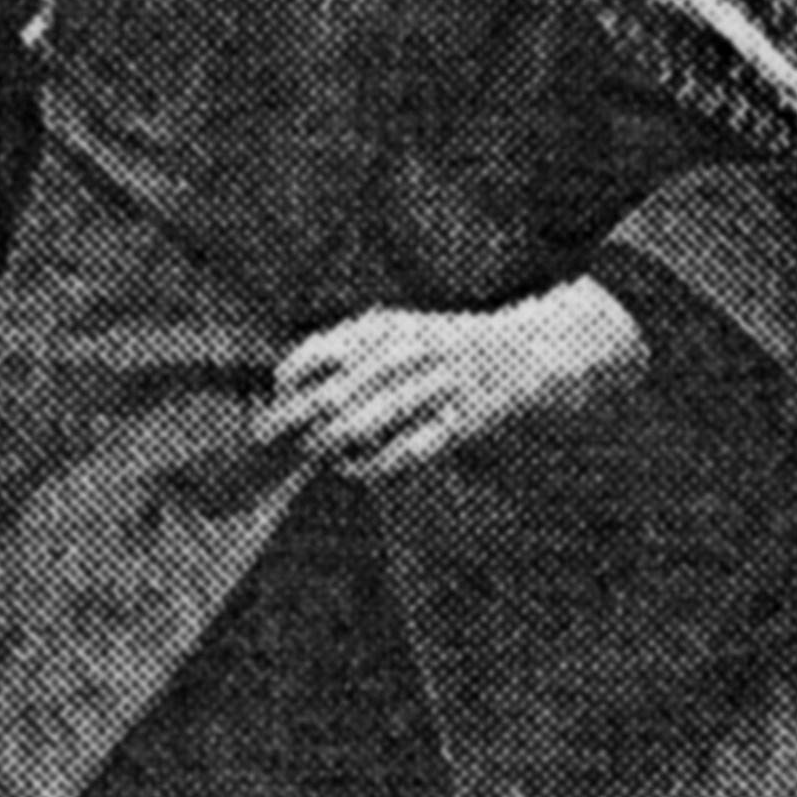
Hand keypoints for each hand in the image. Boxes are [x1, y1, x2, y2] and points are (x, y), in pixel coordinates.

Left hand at [259, 281, 642, 480]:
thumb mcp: (399, 332)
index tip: (277, 398)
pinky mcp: (455, 424)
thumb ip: (351, 351)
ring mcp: (431, 390)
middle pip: (330, 397)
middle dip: (293, 422)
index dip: (288, 381)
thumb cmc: (449, 347)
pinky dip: (369, 466)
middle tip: (269, 438)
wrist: (527, 353)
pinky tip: (354, 467)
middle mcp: (405, 356)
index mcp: (388, 329)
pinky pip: (399, 454)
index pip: (318, 356)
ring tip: (316, 452)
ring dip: (328, 445)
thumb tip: (289, 384)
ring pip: (358, 427)